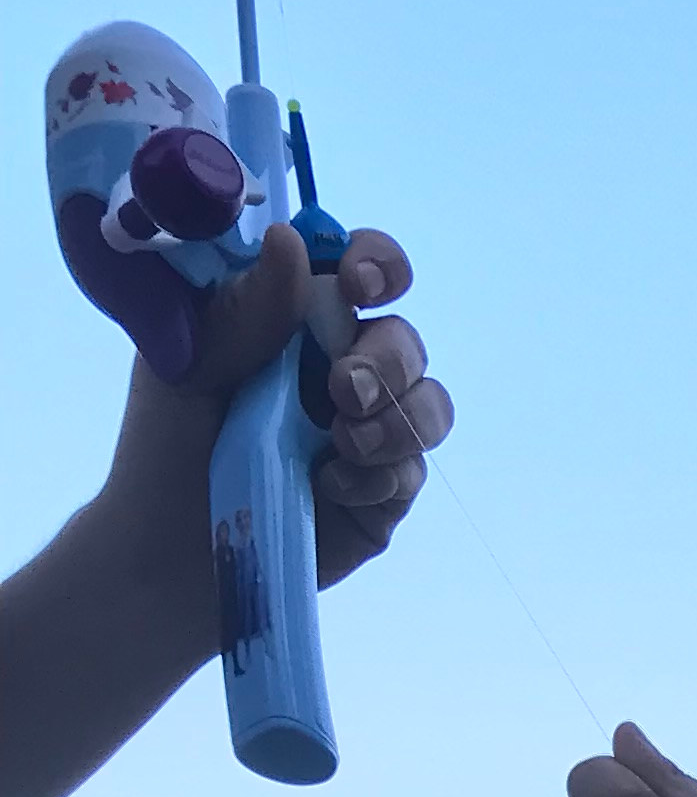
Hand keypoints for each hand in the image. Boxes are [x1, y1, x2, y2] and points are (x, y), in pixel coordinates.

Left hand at [110, 222, 453, 585]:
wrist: (169, 555)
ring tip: (344, 444)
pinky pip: (412, 473)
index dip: (376, 265)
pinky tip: (328, 489)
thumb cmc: (166, 449)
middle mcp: (340, 372)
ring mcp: (367, 435)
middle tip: (345, 389)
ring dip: (398, 419)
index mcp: (293, 324)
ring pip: (429, 405)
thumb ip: (243, 310)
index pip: (356, 272)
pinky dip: (377, 477)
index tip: (359, 284)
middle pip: (404, 340)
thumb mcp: (188, 367)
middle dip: (388, 359)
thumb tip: (293, 241)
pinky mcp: (382, 497)